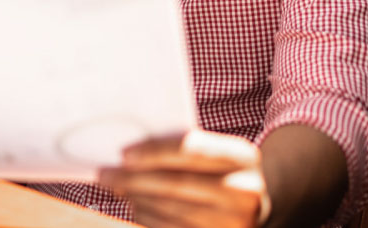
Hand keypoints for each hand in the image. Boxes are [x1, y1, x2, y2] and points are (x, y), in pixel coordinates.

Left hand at [99, 129, 268, 227]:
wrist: (262, 204)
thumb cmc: (227, 171)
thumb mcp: (220, 152)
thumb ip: (188, 147)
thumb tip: (132, 151)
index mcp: (244, 158)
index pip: (192, 150)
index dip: (155, 152)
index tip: (124, 154)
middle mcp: (244, 192)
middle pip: (177, 183)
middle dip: (134, 178)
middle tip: (105, 173)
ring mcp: (233, 222)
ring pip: (172, 210)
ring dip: (136, 198)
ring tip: (115, 187)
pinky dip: (148, 217)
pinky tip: (134, 205)